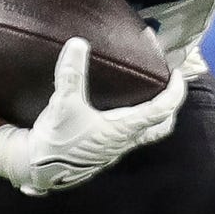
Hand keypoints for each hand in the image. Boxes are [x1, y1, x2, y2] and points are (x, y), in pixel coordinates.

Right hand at [0, 37, 186, 196]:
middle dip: (170, 108)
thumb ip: (70, 74)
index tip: (177, 74)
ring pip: (145, 135)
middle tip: (168, 89)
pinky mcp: (101, 153)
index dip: (175, 91)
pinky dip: (133, 125)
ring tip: (147, 99)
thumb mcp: (63, 104)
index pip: (162, 110)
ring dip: (152, 118)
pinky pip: (127, 138)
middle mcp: (124, 142)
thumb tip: (77, 43)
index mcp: (123, 129)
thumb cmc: (55, 141)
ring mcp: (113, 150)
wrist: (37, 169)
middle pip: (160, 127)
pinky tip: (117, 116)